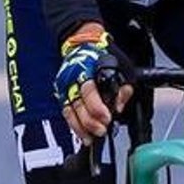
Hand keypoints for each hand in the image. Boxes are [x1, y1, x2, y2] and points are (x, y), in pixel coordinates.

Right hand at [55, 25, 131, 144]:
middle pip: (78, 104)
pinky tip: (83, 134)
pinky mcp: (61, 94)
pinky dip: (74, 125)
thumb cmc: (102, 57)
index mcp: (87, 69)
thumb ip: (122, 87)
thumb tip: (119, 106)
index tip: (107, 118)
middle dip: (90, 120)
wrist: (82, 45)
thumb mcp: (120, 67)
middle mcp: (72, 78)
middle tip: (101, 130)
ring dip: (81, 127)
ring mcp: (65, 87)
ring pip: (69, 111)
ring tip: (91, 138)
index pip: (89, 91)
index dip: (97, 107)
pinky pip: (66, 113)